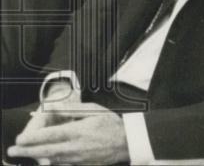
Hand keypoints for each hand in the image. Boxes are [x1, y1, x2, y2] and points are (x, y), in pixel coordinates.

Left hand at [8, 103, 128, 164]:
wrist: (127, 142)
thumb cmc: (111, 125)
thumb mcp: (94, 110)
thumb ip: (72, 109)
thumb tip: (54, 107)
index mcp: (78, 131)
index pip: (49, 136)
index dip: (32, 138)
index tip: (20, 139)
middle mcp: (75, 147)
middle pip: (45, 151)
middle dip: (27, 151)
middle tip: (13, 151)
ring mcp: (77, 159)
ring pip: (51, 160)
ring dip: (36, 158)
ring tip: (25, 155)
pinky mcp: (81, 165)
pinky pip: (62, 165)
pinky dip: (51, 163)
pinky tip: (45, 160)